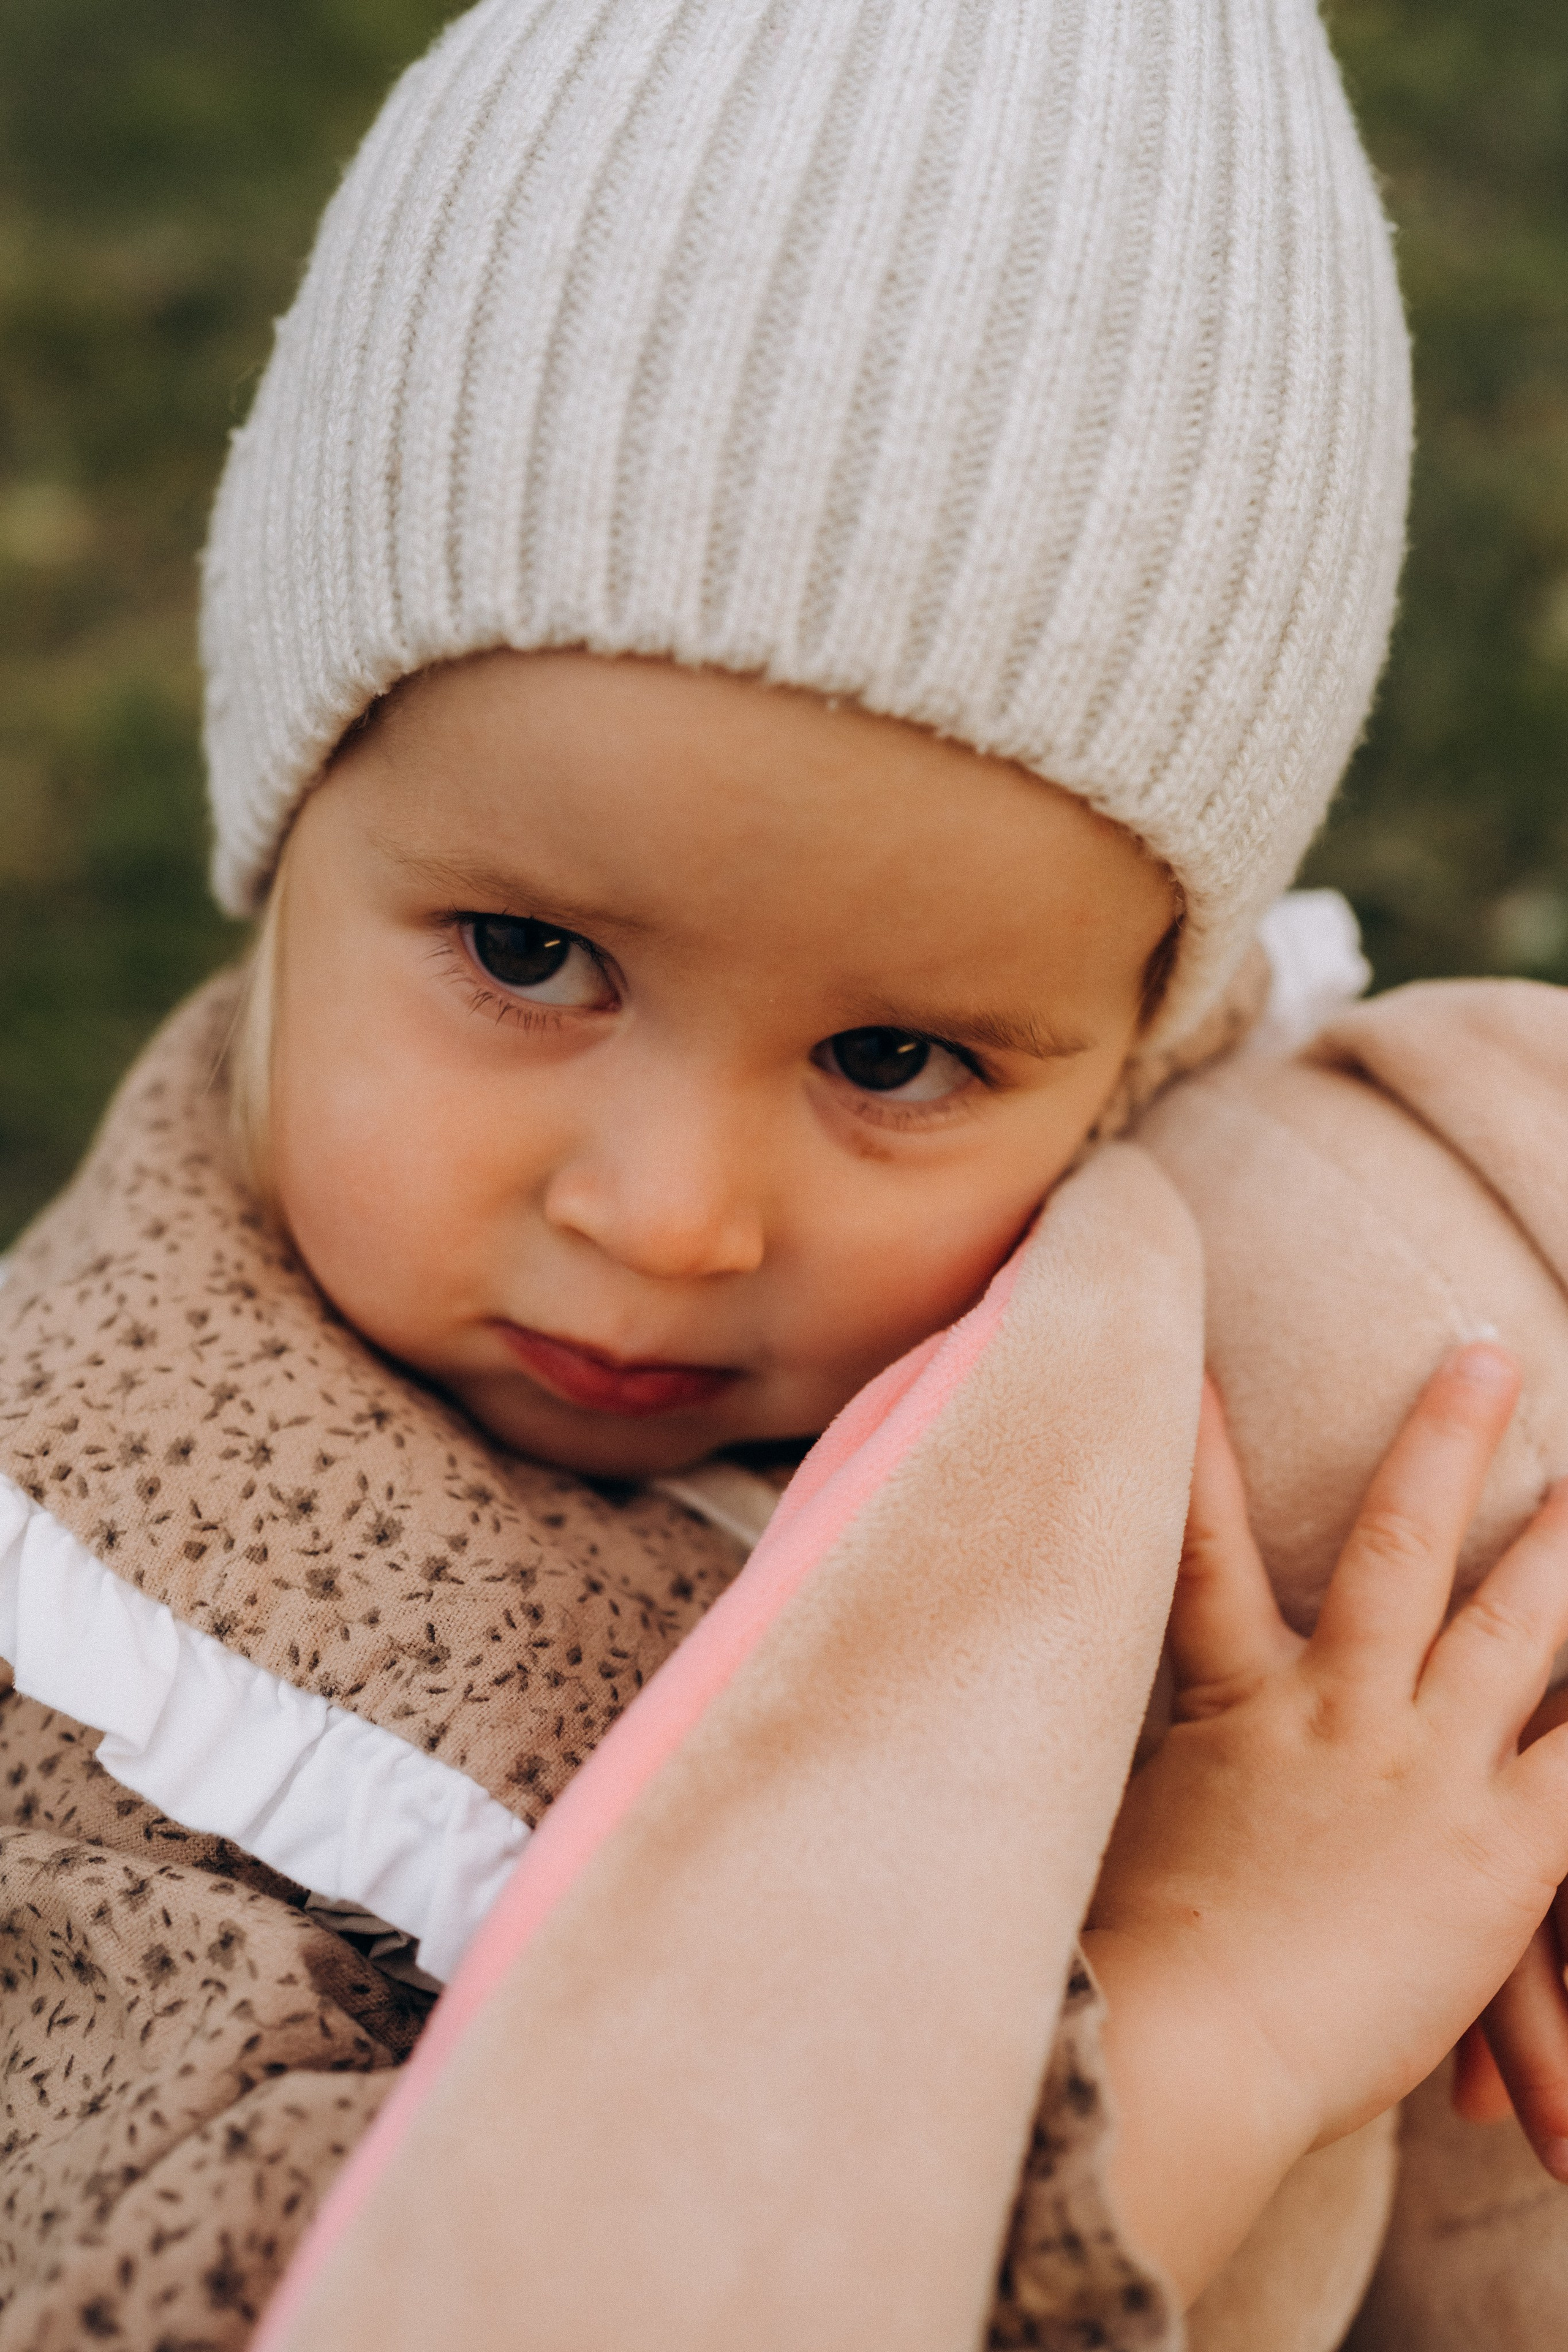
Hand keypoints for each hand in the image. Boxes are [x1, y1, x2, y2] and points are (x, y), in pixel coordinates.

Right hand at [1085, 1346, 1567, 2303]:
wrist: (1182, 2045)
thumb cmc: (1130, 1971)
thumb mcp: (1123, 1846)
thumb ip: (1150, 1792)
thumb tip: (1101, 1791)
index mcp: (1236, 1711)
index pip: (1206, 1547)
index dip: (1203, 1449)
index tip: (1197, 1362)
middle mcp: (1335, 1715)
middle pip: (1399, 1547)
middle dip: (1444, 1442)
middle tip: (1486, 1351)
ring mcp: (1421, 1771)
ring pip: (1515, 1625)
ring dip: (1563, 1545)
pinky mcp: (1501, 1850)